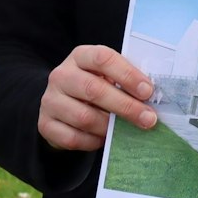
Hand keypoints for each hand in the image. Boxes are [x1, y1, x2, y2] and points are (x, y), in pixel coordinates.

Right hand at [37, 44, 156, 151]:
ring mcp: (50, 100)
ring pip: (84, 117)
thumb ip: (124, 81)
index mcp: (80, 56)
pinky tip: (104, 139)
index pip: (102, 58)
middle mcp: (61, 75)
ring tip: (127, 131)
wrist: (61, 104)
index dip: (127, 74)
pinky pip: (73, 138)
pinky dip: (93, 141)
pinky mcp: (45, 124)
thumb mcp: (106, 76)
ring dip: (110, 127)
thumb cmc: (94, 86)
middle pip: (94, 90)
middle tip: (148, 119)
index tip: (148, 91)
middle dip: (126, 106)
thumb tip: (152, 98)